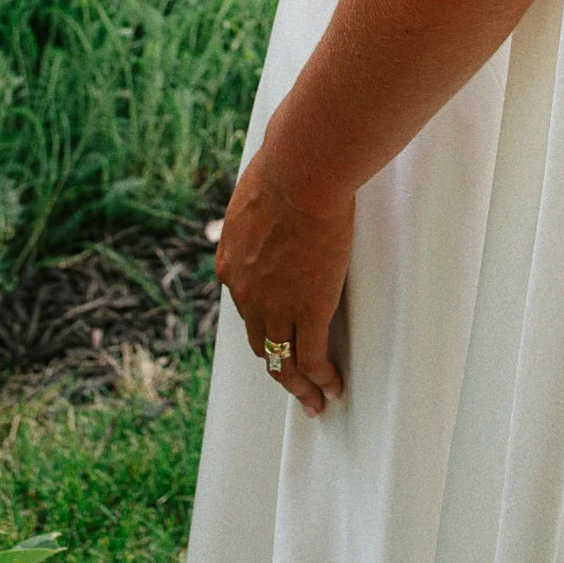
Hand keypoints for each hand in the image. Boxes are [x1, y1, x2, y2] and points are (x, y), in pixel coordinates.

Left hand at [215, 140, 352, 417]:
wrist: (302, 171)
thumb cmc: (286, 164)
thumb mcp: (257, 189)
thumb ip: (259, 206)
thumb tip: (270, 190)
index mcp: (231, 262)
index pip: (245, 305)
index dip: (262, 322)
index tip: (276, 334)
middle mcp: (246, 292)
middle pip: (260, 339)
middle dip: (277, 362)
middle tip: (292, 380)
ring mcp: (276, 305)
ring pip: (283, 360)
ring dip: (298, 384)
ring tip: (315, 400)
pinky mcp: (308, 310)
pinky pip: (313, 358)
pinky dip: (322, 379)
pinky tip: (333, 388)